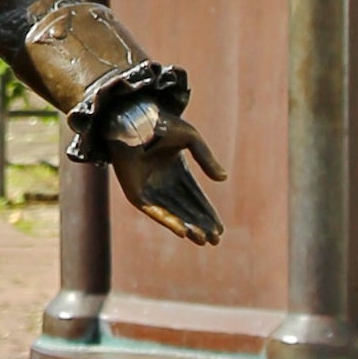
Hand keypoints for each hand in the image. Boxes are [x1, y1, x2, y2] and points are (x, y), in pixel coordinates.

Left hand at [103, 98, 224, 246]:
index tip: (220, 229)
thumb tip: (223, 179)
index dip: (208, 213)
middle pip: (186, 208)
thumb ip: (206, 158)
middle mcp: (163, 182)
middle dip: (201, 224)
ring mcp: (149, 188)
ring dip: (188, 226)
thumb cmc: (161, 123)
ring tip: (203, 240)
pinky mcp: (136, 193)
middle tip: (215, 240)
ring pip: (173, 213)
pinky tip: (183, 231)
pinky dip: (168, 221)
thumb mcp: (191, 139)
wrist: (134, 118)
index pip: (195, 197)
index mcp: (176, 170)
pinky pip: (154, 211)